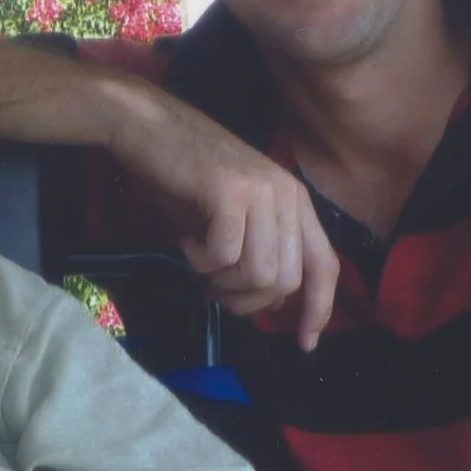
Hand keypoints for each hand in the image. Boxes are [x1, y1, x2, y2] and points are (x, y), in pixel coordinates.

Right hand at [107, 86, 339, 350]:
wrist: (146, 128)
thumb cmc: (181, 173)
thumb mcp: (228, 217)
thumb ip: (253, 251)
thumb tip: (261, 301)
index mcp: (295, 202)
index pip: (324, 266)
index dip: (318, 309)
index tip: (305, 343)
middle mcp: (288, 195)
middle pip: (284, 281)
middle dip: (246, 300)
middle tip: (211, 286)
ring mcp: (262, 192)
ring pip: (258, 274)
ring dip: (221, 283)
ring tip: (196, 262)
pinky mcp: (230, 192)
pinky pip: (224, 256)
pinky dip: (200, 261)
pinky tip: (184, 242)